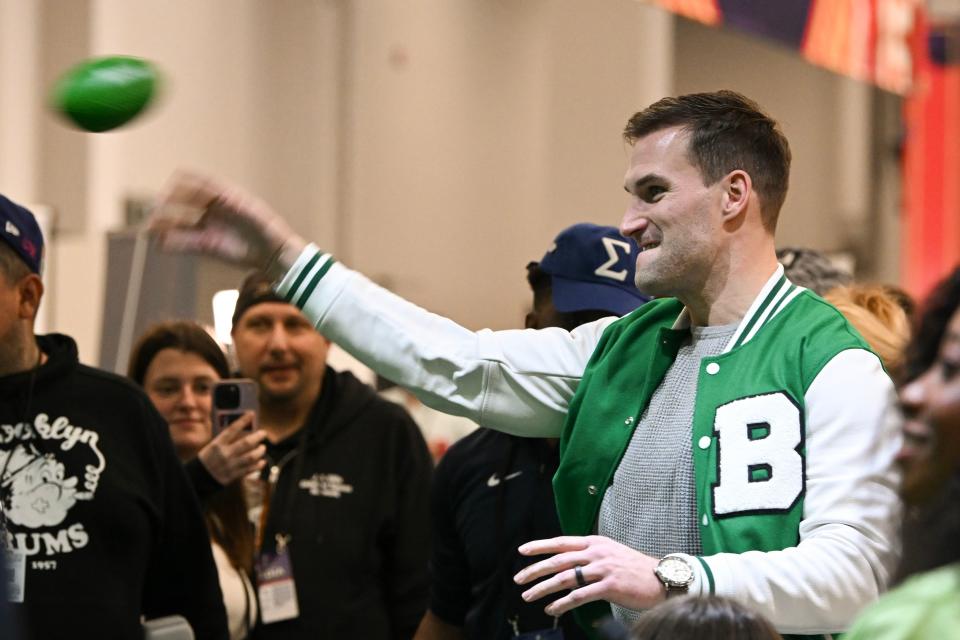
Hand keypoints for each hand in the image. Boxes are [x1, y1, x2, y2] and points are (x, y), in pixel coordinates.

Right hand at [149, 170, 305, 270]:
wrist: (273, 252)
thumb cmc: (265, 226)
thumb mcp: (251, 210)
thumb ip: (234, 203)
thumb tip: (220, 196)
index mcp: (221, 195)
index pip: (196, 185)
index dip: (181, 185)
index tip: (169, 187)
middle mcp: (211, 210)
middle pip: (183, 203)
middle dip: (166, 205)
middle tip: (152, 208)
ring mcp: (207, 227)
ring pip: (180, 223)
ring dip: (163, 225)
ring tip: (148, 228)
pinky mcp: (207, 246)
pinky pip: (185, 242)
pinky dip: (172, 243)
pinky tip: (159, 243)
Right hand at [198, 412, 267, 484]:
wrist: (198, 479)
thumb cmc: (207, 459)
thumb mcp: (212, 446)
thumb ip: (225, 440)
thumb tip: (243, 431)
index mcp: (217, 444)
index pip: (232, 429)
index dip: (243, 420)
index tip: (251, 414)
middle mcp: (224, 454)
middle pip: (246, 443)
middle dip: (257, 437)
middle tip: (263, 433)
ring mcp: (230, 466)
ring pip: (251, 456)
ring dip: (260, 451)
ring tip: (262, 448)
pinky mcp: (233, 476)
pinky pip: (250, 469)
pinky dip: (258, 465)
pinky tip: (261, 461)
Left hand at [513, 535, 664, 616]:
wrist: (661, 578)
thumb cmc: (635, 568)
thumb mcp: (611, 552)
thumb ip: (590, 554)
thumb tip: (568, 560)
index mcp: (594, 542)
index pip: (561, 542)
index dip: (540, 546)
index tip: (522, 551)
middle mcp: (596, 553)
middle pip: (558, 560)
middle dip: (535, 569)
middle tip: (519, 579)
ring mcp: (602, 569)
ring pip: (565, 578)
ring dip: (543, 588)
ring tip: (529, 596)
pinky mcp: (609, 586)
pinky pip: (579, 596)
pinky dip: (563, 603)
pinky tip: (552, 609)